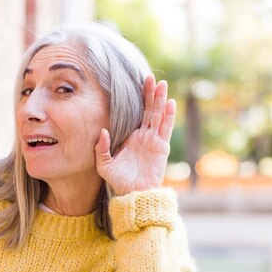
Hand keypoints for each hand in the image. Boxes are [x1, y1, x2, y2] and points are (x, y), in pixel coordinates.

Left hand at [95, 74, 174, 195]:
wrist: (134, 194)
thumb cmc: (119, 181)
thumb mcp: (104, 164)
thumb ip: (102, 148)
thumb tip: (102, 131)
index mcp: (131, 137)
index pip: (135, 113)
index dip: (137, 99)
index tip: (136, 83)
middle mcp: (144, 136)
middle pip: (149, 110)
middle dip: (150, 93)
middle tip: (150, 77)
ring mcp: (154, 141)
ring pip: (158, 115)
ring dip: (160, 100)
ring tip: (162, 84)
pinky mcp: (161, 148)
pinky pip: (165, 128)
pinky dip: (169, 116)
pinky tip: (170, 103)